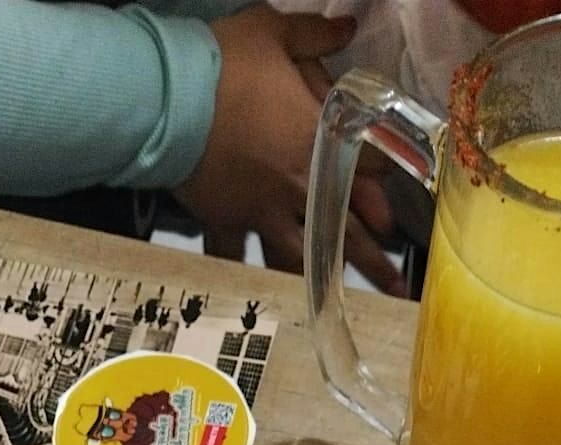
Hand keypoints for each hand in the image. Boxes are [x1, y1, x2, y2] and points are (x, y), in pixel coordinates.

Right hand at [173, 6, 402, 293]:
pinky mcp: (225, 221)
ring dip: (317, 279)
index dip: (381, 193)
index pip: (363, 172)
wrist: (167, 96)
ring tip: (333, 301)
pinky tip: (248, 294)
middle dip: (371, 259)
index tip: (392, 215)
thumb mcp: (272, 32)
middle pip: (342, 229)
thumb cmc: (223, 62)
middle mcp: (296, 186)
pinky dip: (240, 273)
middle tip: (393, 285)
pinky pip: (235, 256)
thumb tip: (348, 25)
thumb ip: (315, 34)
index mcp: (316, 141)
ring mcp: (260, 210)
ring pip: (297, 255)